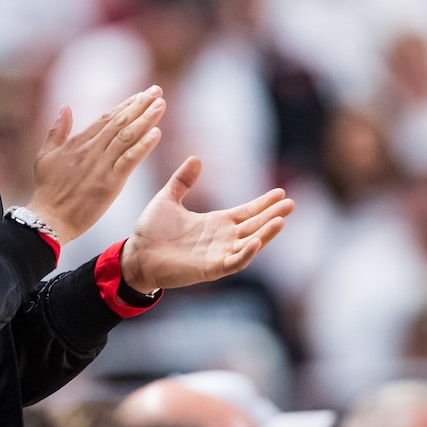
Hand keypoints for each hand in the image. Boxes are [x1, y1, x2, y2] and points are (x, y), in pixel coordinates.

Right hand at [27, 86, 165, 243]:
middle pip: (120, 122)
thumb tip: (65, 108)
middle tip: (156, 91)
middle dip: (140, 105)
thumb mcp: (45, 156)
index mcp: (78, 142)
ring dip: (146, 119)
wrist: (48, 218)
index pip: (106, 118)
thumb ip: (56, 131)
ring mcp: (101, 165)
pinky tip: (156, 133)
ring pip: (127, 136)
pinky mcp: (109, 183)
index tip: (140, 95)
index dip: (125, 105)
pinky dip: (143, 146)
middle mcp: (91, 150)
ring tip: (160, 105)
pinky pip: (130, 160)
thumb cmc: (46, 191)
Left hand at [119, 156, 293, 293]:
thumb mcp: (168, 199)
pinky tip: (256, 242)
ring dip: (266, 234)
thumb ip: (182, 181)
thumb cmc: (150, 231)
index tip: (280, 191)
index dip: (263, 203)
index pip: (246, 212)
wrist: (135, 255)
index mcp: (215, 223)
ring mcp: (218, 254)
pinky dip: (246, 253)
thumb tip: (196, 158)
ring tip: (282, 220)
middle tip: (291, 202)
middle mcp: (221, 239)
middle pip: (254, 226)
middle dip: (273, 215)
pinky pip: (233, 262)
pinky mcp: (210, 269)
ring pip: (250, 244)